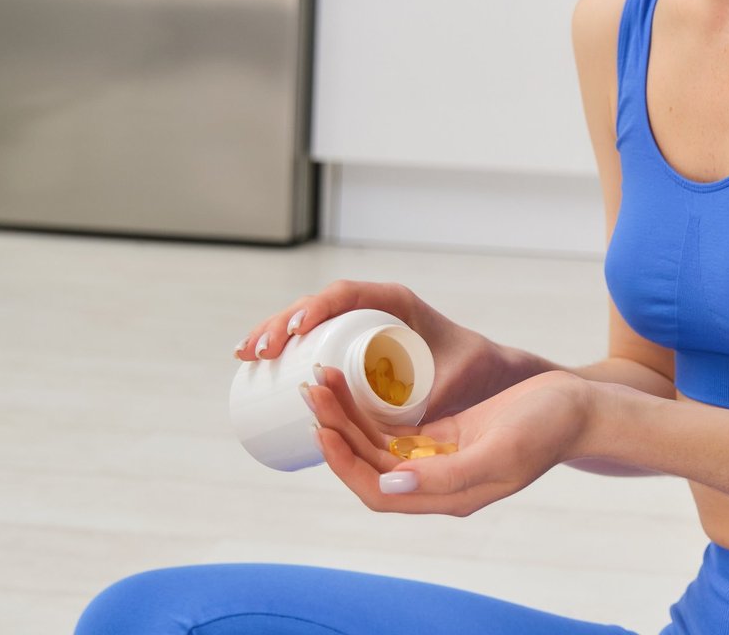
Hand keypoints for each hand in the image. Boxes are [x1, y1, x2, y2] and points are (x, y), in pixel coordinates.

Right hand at [234, 279, 520, 418]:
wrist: (483, 370)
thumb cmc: (474, 370)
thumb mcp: (456, 380)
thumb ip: (439, 400)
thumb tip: (407, 434)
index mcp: (395, 301)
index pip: (347, 294)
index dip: (316, 308)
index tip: (294, 333)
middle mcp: (373, 306)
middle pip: (317, 305)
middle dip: (281, 323)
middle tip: (257, 353)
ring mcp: (359, 322)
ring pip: (308, 319)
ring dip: (272, 331)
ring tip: (245, 355)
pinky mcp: (351, 343)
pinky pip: (311, 335)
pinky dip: (281, 342)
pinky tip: (254, 357)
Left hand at [304, 367, 591, 516]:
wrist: (579, 408)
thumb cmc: (547, 427)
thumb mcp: (501, 450)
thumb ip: (447, 474)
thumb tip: (390, 483)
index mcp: (449, 495)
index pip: (378, 492)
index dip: (344, 465)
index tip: (323, 427)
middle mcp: (437, 483)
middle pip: (369, 467)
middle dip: (337, 431)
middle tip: (313, 389)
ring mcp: (439, 459)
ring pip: (377, 446)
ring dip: (347, 416)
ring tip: (322, 380)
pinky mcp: (444, 435)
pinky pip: (395, 429)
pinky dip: (370, 409)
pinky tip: (351, 384)